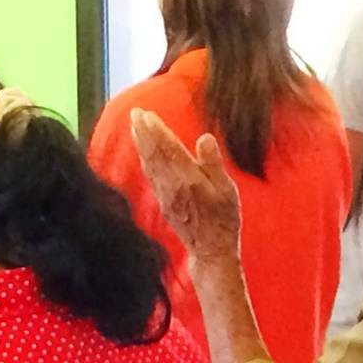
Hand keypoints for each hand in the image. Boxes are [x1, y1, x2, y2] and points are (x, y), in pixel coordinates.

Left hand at [130, 108, 240, 260]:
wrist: (211, 249)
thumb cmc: (224, 219)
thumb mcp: (227, 190)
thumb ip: (213, 163)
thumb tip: (204, 138)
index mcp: (189, 179)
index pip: (169, 149)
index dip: (157, 130)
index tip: (147, 114)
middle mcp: (173, 185)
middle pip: (154, 154)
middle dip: (143, 132)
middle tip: (135, 113)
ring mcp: (165, 195)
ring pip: (149, 164)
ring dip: (141, 144)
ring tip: (135, 127)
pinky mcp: (163, 202)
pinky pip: (151, 176)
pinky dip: (145, 160)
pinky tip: (144, 154)